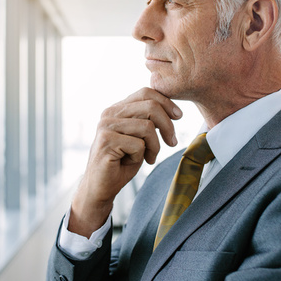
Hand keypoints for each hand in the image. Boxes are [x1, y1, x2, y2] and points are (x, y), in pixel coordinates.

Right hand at [68, 88, 181, 236]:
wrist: (101, 187)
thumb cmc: (122, 163)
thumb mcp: (139, 138)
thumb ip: (148, 121)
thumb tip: (173, 111)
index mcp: (117, 109)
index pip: (145, 93)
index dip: (166, 102)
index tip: (179, 116)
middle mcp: (109, 113)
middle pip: (150, 106)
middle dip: (168, 126)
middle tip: (172, 142)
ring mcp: (106, 126)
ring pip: (148, 126)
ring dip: (155, 146)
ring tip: (150, 157)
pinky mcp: (107, 141)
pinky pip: (139, 144)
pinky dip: (143, 156)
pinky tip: (133, 162)